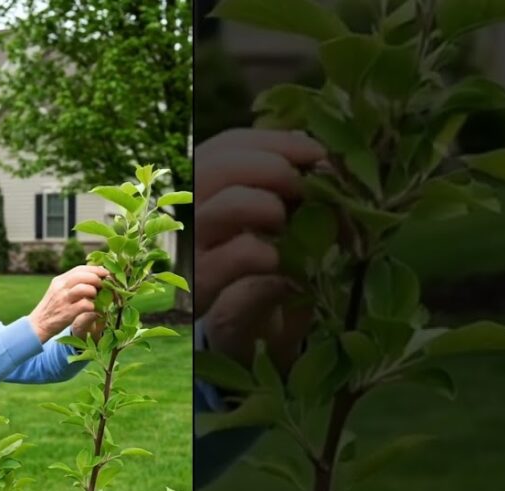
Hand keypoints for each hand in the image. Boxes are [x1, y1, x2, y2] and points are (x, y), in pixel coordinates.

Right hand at [28, 265, 108, 342]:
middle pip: (84, 275)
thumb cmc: (51, 308)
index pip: (79, 269)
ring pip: (85, 288)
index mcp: (59, 280)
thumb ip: (70, 284)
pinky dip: (93, 306)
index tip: (105, 272)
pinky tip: (94, 309)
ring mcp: (64, 300)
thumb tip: (91, 277)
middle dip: (97, 279)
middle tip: (104, 285)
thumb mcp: (57, 291)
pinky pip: (86, 305)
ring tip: (96, 297)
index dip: (95, 269)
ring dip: (95, 292)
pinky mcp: (68, 312)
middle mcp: (61, 287)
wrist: (38, 324)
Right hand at [196, 128, 325, 370]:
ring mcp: (191, 249)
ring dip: (268, 207)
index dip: (274, 141)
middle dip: (273, 168)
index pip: (228, 144)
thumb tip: (318, 154)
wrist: (251, 334)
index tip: (317, 153)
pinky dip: (271, 252)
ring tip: (286, 226)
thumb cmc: (269, 268)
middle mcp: (187, 213)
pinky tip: (283, 264)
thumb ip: (286, 186)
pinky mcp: (203, 286)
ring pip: (223, 204)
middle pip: (217, 165)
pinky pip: (242, 253)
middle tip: (306, 191)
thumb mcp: (277, 222)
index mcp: (203, 187)